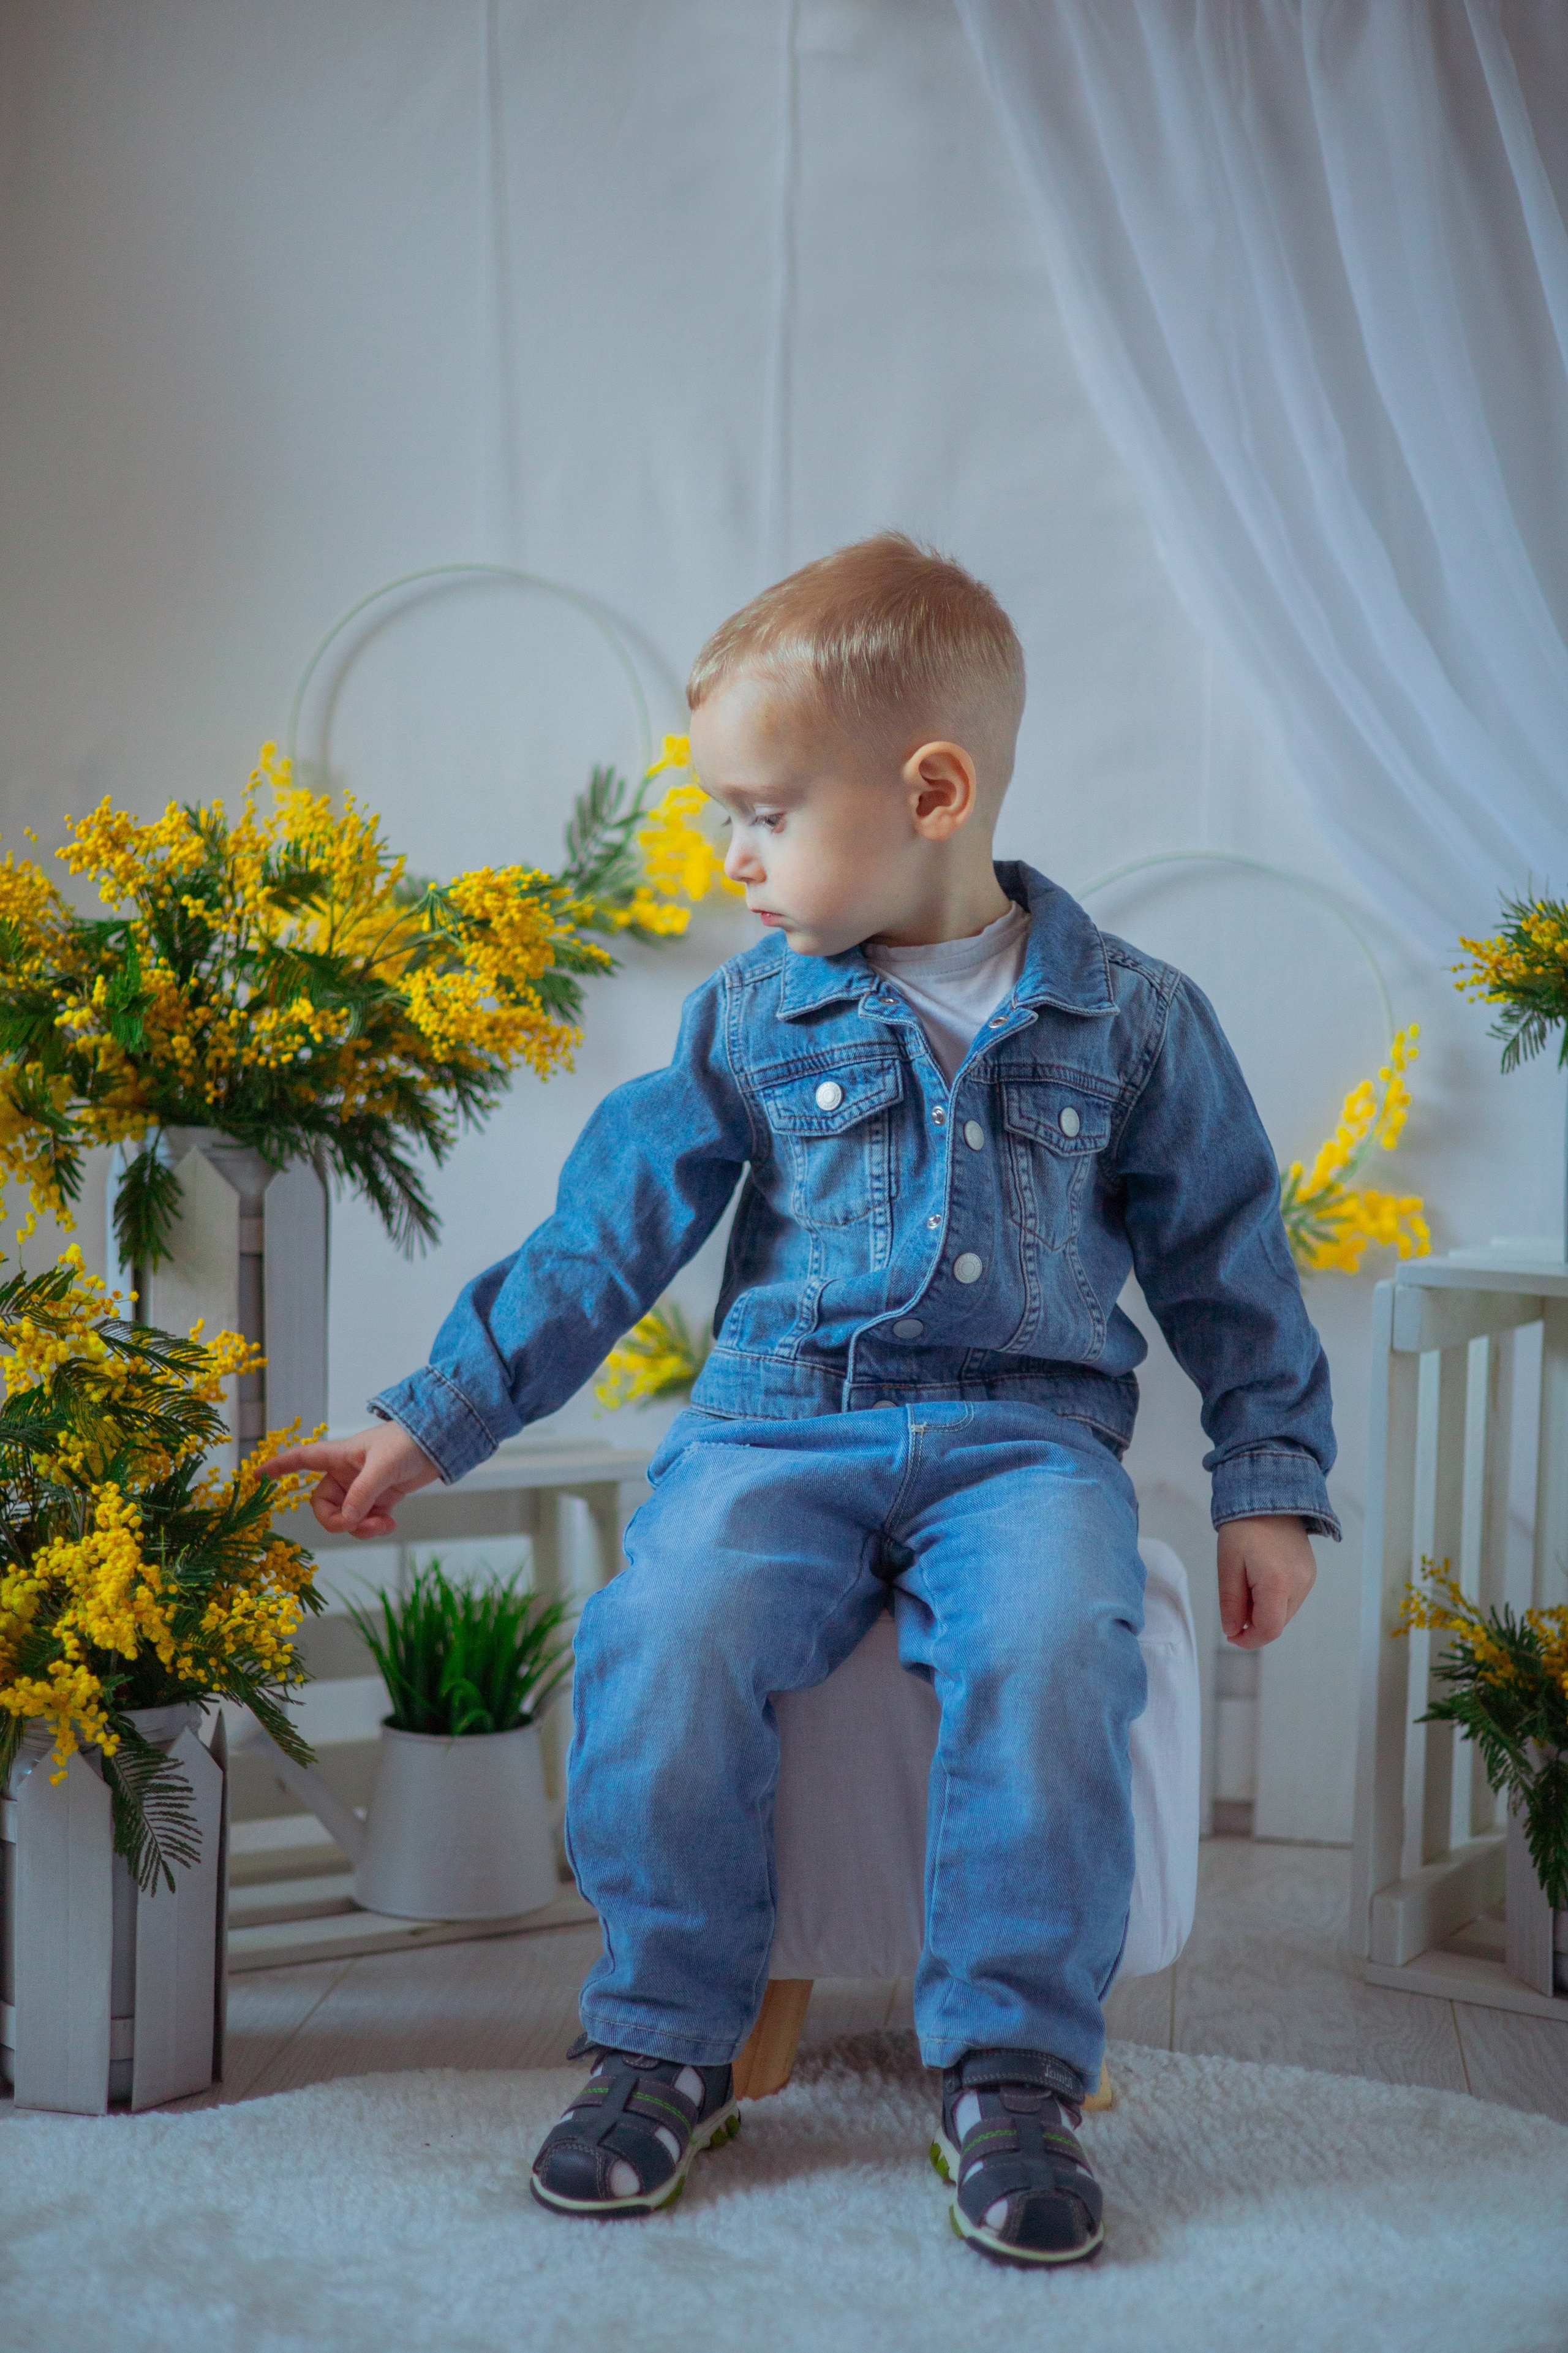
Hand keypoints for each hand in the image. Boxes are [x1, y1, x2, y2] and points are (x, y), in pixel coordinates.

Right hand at [261, 1422, 439, 1538]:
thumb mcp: (383, 1465)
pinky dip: (374, 1528)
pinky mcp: (380, 1499)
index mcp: (338, 1457)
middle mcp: (345, 1474)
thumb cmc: (409, 1442)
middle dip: (337, 1521)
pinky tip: (390, 1524)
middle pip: (322, 1506)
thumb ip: (363, 1493)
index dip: (277, 1467)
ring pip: (345, 1518)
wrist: (440, 1442)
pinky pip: (365, 1522)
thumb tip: (347, 1518)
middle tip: (357, 1524)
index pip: (300, 1460)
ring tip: (382, 1524)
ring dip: (360, 1527)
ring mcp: (361, 1488)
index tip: (256, 1477)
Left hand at [1216, 1514, 1315, 1648]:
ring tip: (1247, 1583)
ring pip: (1284, 1613)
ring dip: (1264, 1611)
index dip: (1249, 1640)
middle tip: (1235, 1600)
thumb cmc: (1244, 1528)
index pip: (1269, 1629)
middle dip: (1253, 1623)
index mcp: (1278, 1582)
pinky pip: (1291, 1599)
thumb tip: (1233, 1631)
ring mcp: (1308, 1579)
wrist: (1269, 1497)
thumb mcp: (1227, 1565)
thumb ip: (1231, 1602)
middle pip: (1277, 1624)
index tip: (1231, 1634)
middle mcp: (1300, 1584)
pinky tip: (1260, 1578)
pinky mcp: (1310, 1574)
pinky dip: (1274, 1599)